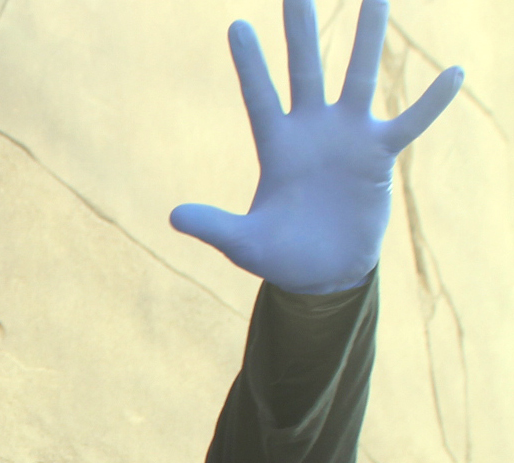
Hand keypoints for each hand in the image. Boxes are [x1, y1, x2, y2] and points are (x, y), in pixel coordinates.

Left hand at [170, 0, 462, 294]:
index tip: (236, 26)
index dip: (250, 65)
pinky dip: (431, 102)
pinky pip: (410, 123)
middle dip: (301, 32)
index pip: (258, 98)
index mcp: (276, 147)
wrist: (322, 273)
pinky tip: (453, 73)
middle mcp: (312, 132)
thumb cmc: (279, 255)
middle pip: (306, 71)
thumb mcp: (242, 243)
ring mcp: (348, 138)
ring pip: (359, 78)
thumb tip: (173, 216)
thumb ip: (213, 226)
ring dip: (367, 39)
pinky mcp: (379, 156)